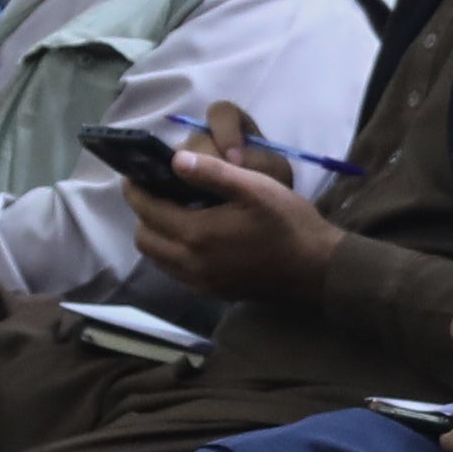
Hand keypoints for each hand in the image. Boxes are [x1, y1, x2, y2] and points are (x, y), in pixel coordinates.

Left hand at [128, 140, 336, 306]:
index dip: (136, 190)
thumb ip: (213, 173)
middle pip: (144, 238)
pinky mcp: (212, 292)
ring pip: (157, 258)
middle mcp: (190, 262)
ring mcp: (200, 281)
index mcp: (196, 233)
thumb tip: (175, 160)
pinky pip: (175, 272)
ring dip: (156, 235)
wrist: (316, 269)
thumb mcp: (255, 188)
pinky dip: (172, 253)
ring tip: (174, 212)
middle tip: (157, 192)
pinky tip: (193, 237)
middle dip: (143, 214)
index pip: (147, 210)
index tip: (135, 174)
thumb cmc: (288, 223)